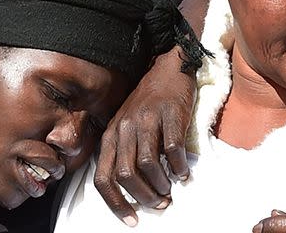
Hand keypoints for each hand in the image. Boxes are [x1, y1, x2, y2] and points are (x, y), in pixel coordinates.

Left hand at [93, 46, 195, 226]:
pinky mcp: (170, 114)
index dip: (115, 203)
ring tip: (170, 190)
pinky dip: (178, 167)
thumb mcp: (125, 125)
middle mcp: (124, 128)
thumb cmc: (146, 103)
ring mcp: (147, 120)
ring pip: (147, 164)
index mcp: (110, 135)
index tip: (132, 220)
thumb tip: (131, 189)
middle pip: (125, 175)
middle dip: (143, 197)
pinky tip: (182, 173)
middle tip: (159, 204)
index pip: (102, 177)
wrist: (167, 68)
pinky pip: (172, 149)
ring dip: (160, 185)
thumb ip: (123, 152)